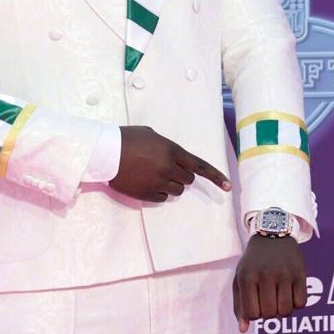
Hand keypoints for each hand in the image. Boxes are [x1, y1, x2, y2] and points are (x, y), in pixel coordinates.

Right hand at [108, 126, 230, 202]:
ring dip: (171, 183)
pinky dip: (159, 192)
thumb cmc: (127, 138)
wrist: (105, 153)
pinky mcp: (147, 194)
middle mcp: (168, 168)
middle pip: (188, 179)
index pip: (200, 166)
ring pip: (177, 190)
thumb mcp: (151, 135)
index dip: (216, 177)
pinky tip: (147, 182)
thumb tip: (173, 157)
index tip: (228, 186)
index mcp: (172, 151)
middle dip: (182, 174)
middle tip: (167, 167)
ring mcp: (158, 183)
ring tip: (153, 174)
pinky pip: (163, 198)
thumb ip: (167, 146)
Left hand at [233, 235, 306, 332]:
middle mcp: (265, 275)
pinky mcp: (300, 274)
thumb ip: (240, 305)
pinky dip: (296, 303)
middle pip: (269, 314)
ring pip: (285, 311)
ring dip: (282, 309)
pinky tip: (290, 292)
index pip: (252, 314)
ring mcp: (284, 274)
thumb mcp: (240, 278)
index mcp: (247, 277)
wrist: (273, 233)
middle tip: (268, 299)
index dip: (255, 314)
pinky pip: (301, 303)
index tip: (256, 303)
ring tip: (279, 297)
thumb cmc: (253, 261)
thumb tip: (243, 330)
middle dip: (269, 312)